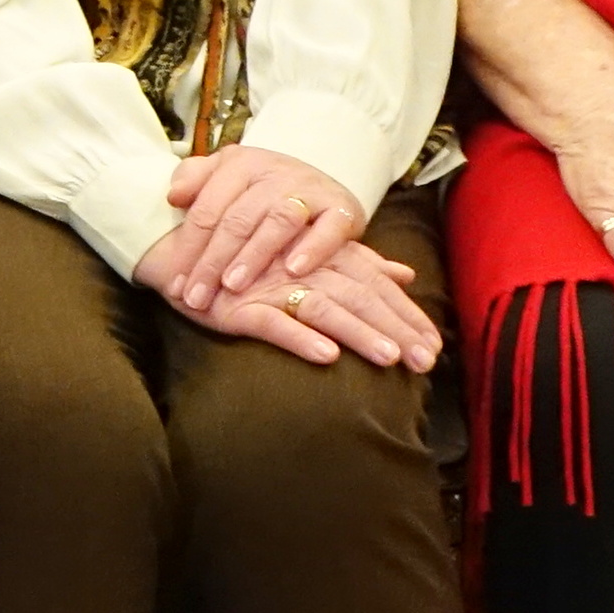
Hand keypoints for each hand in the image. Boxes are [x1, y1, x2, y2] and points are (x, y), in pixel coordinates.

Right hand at [150, 234, 440, 370]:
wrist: (177, 252)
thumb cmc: (247, 256)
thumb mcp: (306, 256)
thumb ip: (356, 262)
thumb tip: (404, 272)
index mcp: (322, 257)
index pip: (374, 285)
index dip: (405, 314)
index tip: (436, 346)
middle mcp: (301, 267)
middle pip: (358, 296)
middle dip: (395, 328)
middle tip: (426, 361)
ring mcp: (268, 286)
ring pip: (323, 307)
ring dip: (357, 333)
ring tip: (388, 357)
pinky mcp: (237, 306)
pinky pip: (272, 322)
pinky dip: (299, 338)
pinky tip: (326, 356)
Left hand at [156, 143, 366, 303]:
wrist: (321, 182)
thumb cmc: (261, 189)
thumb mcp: (226, 175)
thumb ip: (195, 180)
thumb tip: (173, 196)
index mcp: (240, 164)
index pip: (207, 209)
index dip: (188, 248)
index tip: (174, 284)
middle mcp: (275, 173)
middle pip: (237, 220)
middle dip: (213, 262)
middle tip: (196, 298)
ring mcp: (310, 189)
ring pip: (277, 222)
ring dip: (254, 255)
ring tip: (234, 285)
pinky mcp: (342, 208)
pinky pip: (329, 228)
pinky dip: (313, 248)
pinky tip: (294, 270)